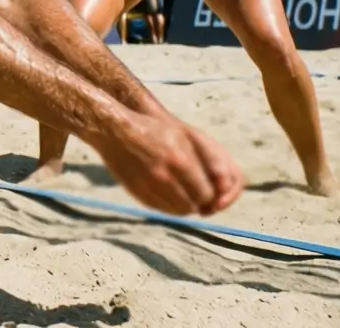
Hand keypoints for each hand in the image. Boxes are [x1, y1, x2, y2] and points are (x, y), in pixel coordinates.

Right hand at [87, 112, 243, 216]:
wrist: (116, 129)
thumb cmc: (156, 129)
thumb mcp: (186, 136)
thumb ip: (209, 160)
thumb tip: (223, 187)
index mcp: (180, 161)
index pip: (206, 194)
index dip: (210, 194)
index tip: (208, 189)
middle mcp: (164, 177)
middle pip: (192, 206)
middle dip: (199, 202)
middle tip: (197, 193)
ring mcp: (148, 186)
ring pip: (177, 211)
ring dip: (184, 205)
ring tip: (183, 193)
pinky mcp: (136, 193)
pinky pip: (160, 209)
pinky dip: (168, 206)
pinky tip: (168, 194)